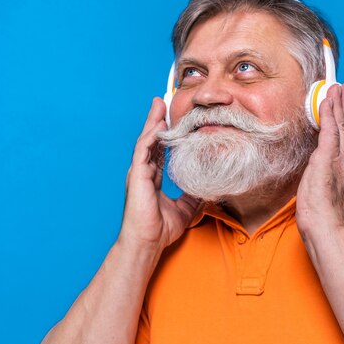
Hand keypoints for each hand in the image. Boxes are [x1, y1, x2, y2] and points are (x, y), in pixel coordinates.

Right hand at [118, 97, 200, 251]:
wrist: (147, 243)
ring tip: (159, 104)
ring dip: (152, 121)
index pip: (159, 149)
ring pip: (145, 140)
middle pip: (151, 139)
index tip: (172, 119)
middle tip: (163, 100)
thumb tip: (207, 188)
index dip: (165, 134)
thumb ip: (193, 196)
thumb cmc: (160, 229)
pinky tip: (159, 125)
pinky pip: (143, 150)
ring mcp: (138, 172)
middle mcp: (143, 172)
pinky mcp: (136, 175)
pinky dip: (151, 136)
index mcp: (151, 178)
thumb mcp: (185, 209)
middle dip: (157, 119)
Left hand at [296, 83, 343, 234]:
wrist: (327, 227)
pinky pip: (330, 129)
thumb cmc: (325, 218)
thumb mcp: (330, 193)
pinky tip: (328, 101)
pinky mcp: (328, 158)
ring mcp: (340, 159)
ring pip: (342, 125)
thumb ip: (329, 176)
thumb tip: (322, 167)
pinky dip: (329, 113)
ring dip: (340, 104)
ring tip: (339, 88)